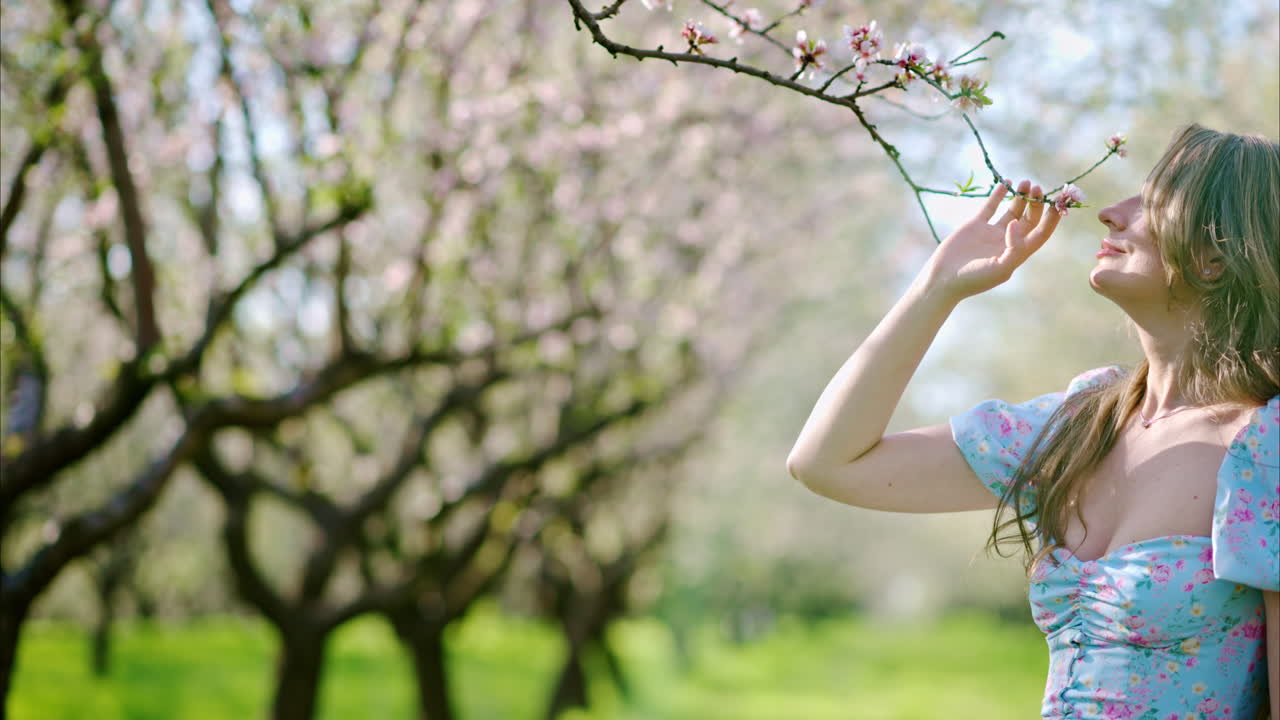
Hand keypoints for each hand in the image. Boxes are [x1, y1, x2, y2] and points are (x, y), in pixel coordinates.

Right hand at [920, 179, 1062, 303]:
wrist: (943, 279)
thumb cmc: (973, 279)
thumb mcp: (1000, 268)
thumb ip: (1014, 248)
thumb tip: (1017, 223)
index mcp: (1017, 253)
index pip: (1041, 233)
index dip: (1051, 219)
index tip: (1058, 203)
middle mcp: (1008, 241)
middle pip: (1030, 219)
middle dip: (1036, 203)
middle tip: (1036, 188)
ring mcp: (992, 232)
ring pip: (1013, 210)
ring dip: (1021, 196)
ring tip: (1025, 182)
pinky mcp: (975, 225)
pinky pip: (990, 207)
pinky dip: (998, 194)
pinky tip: (1005, 182)